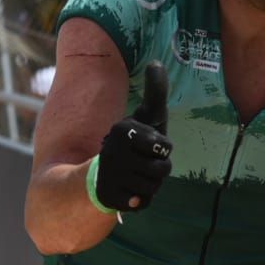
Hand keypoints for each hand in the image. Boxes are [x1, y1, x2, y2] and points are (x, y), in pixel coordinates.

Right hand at [93, 62, 171, 211]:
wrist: (99, 175)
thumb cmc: (132, 142)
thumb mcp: (145, 117)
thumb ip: (155, 92)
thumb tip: (157, 61)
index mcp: (123, 130)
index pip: (165, 148)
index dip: (162, 149)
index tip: (146, 145)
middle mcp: (112, 151)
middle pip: (163, 170)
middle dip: (157, 169)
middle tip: (141, 163)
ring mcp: (109, 175)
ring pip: (154, 187)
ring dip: (149, 184)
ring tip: (133, 176)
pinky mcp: (109, 198)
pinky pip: (143, 203)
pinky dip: (140, 200)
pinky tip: (128, 191)